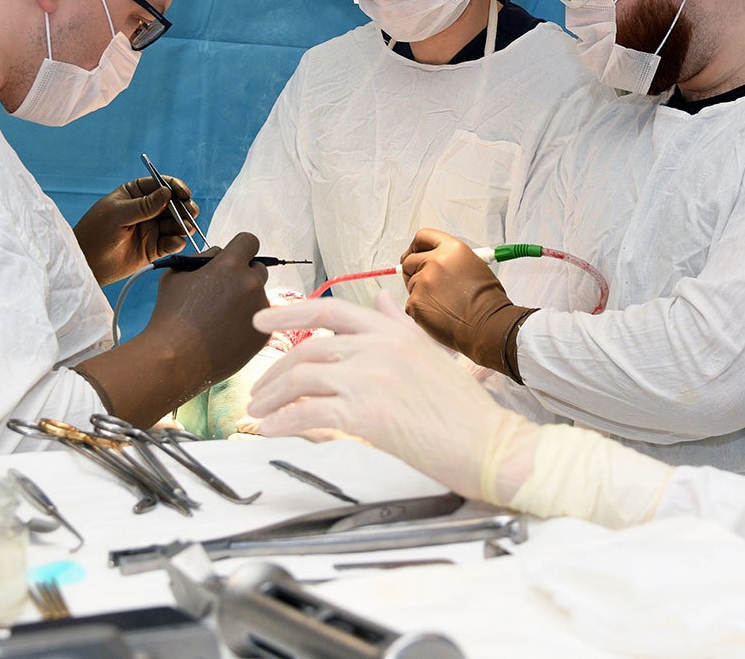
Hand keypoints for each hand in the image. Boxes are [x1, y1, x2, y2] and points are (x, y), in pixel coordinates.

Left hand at [74, 176, 196, 284]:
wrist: (87, 263)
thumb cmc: (95, 233)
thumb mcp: (117, 215)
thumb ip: (143, 206)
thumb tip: (167, 192)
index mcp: (136, 194)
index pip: (161, 185)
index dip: (175, 188)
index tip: (184, 194)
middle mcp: (147, 209)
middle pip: (173, 204)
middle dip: (184, 207)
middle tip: (191, 212)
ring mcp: (152, 228)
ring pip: (175, 223)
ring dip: (184, 224)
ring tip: (187, 228)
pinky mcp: (154, 247)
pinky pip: (171, 242)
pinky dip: (177, 241)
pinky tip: (177, 242)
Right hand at [76, 232, 269, 424]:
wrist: (176, 359)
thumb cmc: (171, 316)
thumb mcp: (176, 275)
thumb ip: (202, 259)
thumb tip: (218, 255)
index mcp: (230, 266)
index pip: (249, 241)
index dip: (240, 248)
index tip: (234, 258)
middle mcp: (251, 284)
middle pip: (258, 268)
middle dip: (243, 275)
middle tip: (223, 291)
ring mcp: (260, 310)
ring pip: (258, 296)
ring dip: (245, 300)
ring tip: (220, 317)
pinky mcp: (263, 334)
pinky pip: (260, 319)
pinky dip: (247, 322)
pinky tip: (226, 332)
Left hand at [247, 292, 516, 497]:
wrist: (488, 444)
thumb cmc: (463, 409)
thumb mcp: (431, 354)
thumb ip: (399, 326)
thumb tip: (381, 298)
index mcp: (394, 330)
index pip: (332, 310)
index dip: (290, 311)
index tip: (260, 320)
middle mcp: (379, 346)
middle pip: (308, 348)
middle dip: (274, 370)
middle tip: (256, 390)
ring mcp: (371, 377)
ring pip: (302, 378)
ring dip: (272, 398)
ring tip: (259, 414)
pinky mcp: (365, 413)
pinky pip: (307, 412)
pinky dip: (282, 422)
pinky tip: (270, 432)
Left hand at [400, 228, 535, 378]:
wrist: (487, 325)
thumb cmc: (487, 300)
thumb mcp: (474, 265)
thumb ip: (450, 260)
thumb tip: (432, 261)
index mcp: (452, 249)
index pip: (422, 237)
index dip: (416, 247)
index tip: (414, 253)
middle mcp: (434, 261)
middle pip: (408, 260)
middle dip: (413, 271)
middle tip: (424, 283)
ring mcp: (422, 282)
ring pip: (410, 284)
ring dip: (420, 292)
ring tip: (442, 303)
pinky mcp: (415, 302)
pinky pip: (411, 303)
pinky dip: (421, 309)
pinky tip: (439, 314)